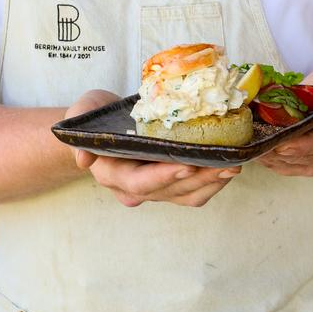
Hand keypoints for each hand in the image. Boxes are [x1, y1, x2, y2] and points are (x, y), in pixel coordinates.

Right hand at [65, 90, 240, 206]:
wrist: (102, 126)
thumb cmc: (94, 118)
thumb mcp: (82, 115)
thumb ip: (79, 135)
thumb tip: (82, 160)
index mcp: (113, 174)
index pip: (139, 183)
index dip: (162, 178)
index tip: (185, 167)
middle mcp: (134, 188)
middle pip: (169, 192)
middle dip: (199, 179)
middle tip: (224, 165)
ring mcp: (154, 189)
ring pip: (186, 196)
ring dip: (212, 183)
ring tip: (233, 165)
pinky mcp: (170, 185)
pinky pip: (194, 192)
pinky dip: (213, 181)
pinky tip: (228, 165)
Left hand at [255, 63, 312, 176]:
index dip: (303, 146)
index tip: (283, 144)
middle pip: (303, 156)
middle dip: (279, 151)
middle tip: (256, 145)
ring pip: (289, 163)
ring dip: (269, 155)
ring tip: (249, 145)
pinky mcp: (302, 163)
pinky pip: (282, 166)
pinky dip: (267, 159)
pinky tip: (253, 149)